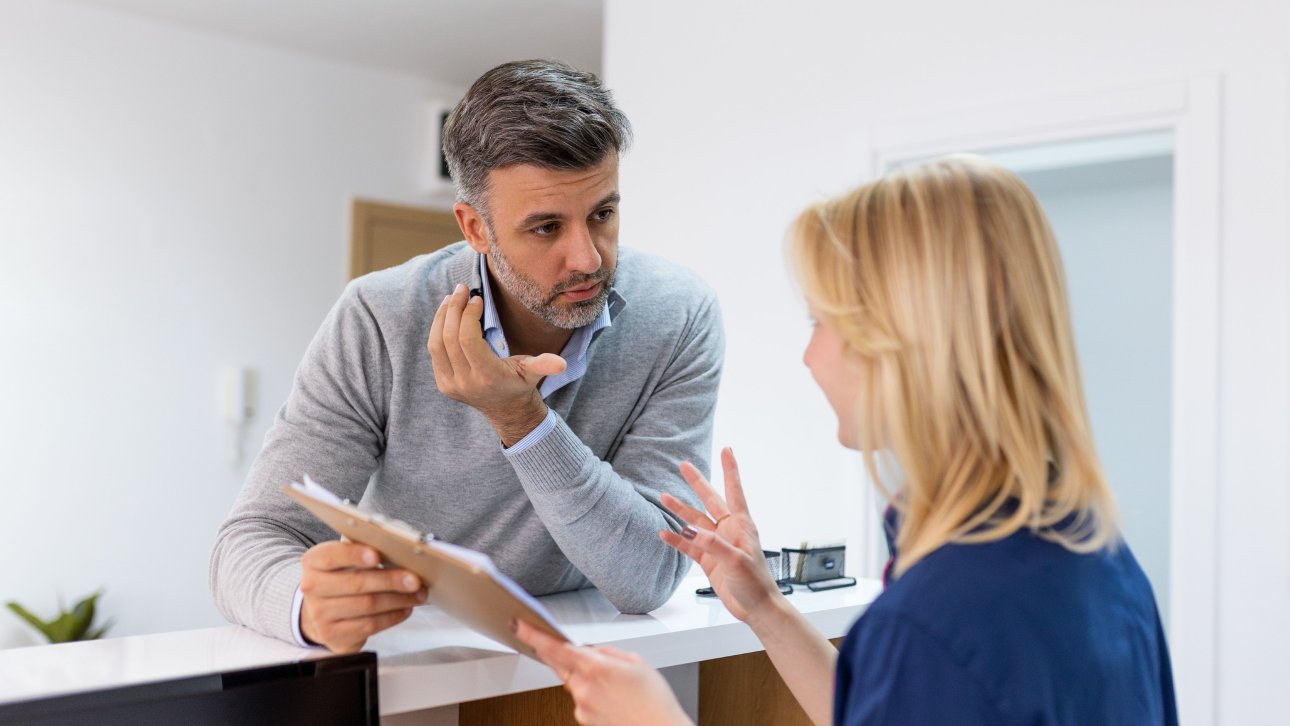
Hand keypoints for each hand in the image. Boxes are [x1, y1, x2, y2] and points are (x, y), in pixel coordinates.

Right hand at [298, 540, 427, 652]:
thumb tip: (395, 541)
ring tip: (418, 594)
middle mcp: (311, 587)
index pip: (331, 556)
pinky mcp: (332, 634)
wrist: (321, 611)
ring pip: (367, 606)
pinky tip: (405, 609)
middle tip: (415, 579)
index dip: (354, 555)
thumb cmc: (341, 577)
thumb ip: (362, 549)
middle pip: (356, 583)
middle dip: (390, 580)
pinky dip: (392, 617)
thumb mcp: (344, 560)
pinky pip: (369, 625)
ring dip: (398, 600)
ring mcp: (319, 614)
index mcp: (313, 562)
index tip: (377, 556)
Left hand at [427, 284, 566, 445]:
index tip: (476, 298)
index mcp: (487, 376)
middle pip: (449, 338)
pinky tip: (446, 314)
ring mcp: (451, 384)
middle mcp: (465, 382)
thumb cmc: (520, 383)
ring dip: (442, 317)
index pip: (467, 340)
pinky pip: (434, 351)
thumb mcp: (533, 373)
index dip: (468, 315)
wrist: (506, 410)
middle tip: (461, 289)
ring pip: (436, 344)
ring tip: (451, 298)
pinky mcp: (442, 383)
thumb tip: (561, 364)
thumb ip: (545, 365)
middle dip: (454, 309)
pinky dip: (437, 329)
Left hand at [513, 620, 691, 725]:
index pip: (556, 647)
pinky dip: (591, 694)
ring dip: (585, 677)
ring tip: (616, 686)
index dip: (534, 635)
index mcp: (596, 668)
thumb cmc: (654, 700)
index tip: (519, 626)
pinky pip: (580, 698)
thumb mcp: (637, 662)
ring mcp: (581, 705)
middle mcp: (584, 688)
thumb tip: (590, 649)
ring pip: (573, 681)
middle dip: (559, 653)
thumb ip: (607, 652)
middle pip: (559, 663)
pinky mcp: (582, 718)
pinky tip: (612, 698)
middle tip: (574, 650)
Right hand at [659, 448, 784, 626]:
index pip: (734, 491)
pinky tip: (664, 532)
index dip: (730, 470)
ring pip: (695, 522)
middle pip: (710, 501)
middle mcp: (728, 530)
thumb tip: (692, 530)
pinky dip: (677, 539)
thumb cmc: (755, 582)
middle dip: (697, 483)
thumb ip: (714, 544)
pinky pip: (689, 546)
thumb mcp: (736, 561)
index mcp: (742, 525)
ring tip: (663, 497)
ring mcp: (717, 544)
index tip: (726, 449)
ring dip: (680, 510)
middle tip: (684, 465)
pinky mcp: (708, 560)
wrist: (756, 608)